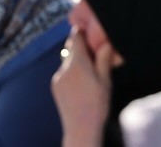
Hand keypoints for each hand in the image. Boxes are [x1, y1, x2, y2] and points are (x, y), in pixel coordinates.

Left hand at [51, 29, 115, 146]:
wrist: (81, 129)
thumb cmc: (97, 105)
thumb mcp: (105, 81)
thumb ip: (103, 59)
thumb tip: (105, 41)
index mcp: (78, 63)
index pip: (75, 37)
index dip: (83, 32)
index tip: (90, 31)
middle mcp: (64, 67)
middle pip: (70, 47)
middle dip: (81, 46)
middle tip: (94, 51)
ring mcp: (58, 77)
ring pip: (66, 60)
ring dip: (76, 60)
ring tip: (89, 70)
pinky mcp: (55, 86)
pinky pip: (62, 71)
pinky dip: (71, 71)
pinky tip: (81, 82)